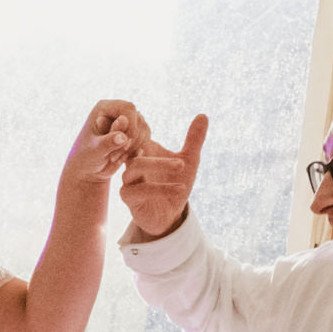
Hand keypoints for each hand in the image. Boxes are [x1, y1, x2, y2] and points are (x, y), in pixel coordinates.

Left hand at [64, 100, 147, 187]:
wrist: (88, 170)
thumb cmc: (86, 158)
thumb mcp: (95, 151)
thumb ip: (108, 141)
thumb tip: (123, 136)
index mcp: (105, 107)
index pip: (129, 108)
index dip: (131, 126)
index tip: (123, 144)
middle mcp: (118, 111)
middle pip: (139, 120)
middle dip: (130, 141)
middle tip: (113, 157)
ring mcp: (127, 121)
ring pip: (144, 130)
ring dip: (133, 148)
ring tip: (115, 159)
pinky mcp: (133, 133)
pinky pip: (145, 140)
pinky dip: (136, 152)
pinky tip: (122, 160)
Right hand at [120, 114, 206, 241]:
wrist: (171, 216)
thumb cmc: (176, 186)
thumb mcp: (189, 161)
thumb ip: (194, 139)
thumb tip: (203, 115)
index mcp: (143, 151)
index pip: (137, 134)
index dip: (143, 129)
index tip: (159, 129)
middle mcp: (132, 164)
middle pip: (135, 148)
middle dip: (158, 153)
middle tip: (182, 161)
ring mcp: (128, 181)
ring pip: (135, 167)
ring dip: (160, 166)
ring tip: (182, 168)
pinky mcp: (129, 198)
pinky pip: (139, 191)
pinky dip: (160, 189)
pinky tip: (180, 188)